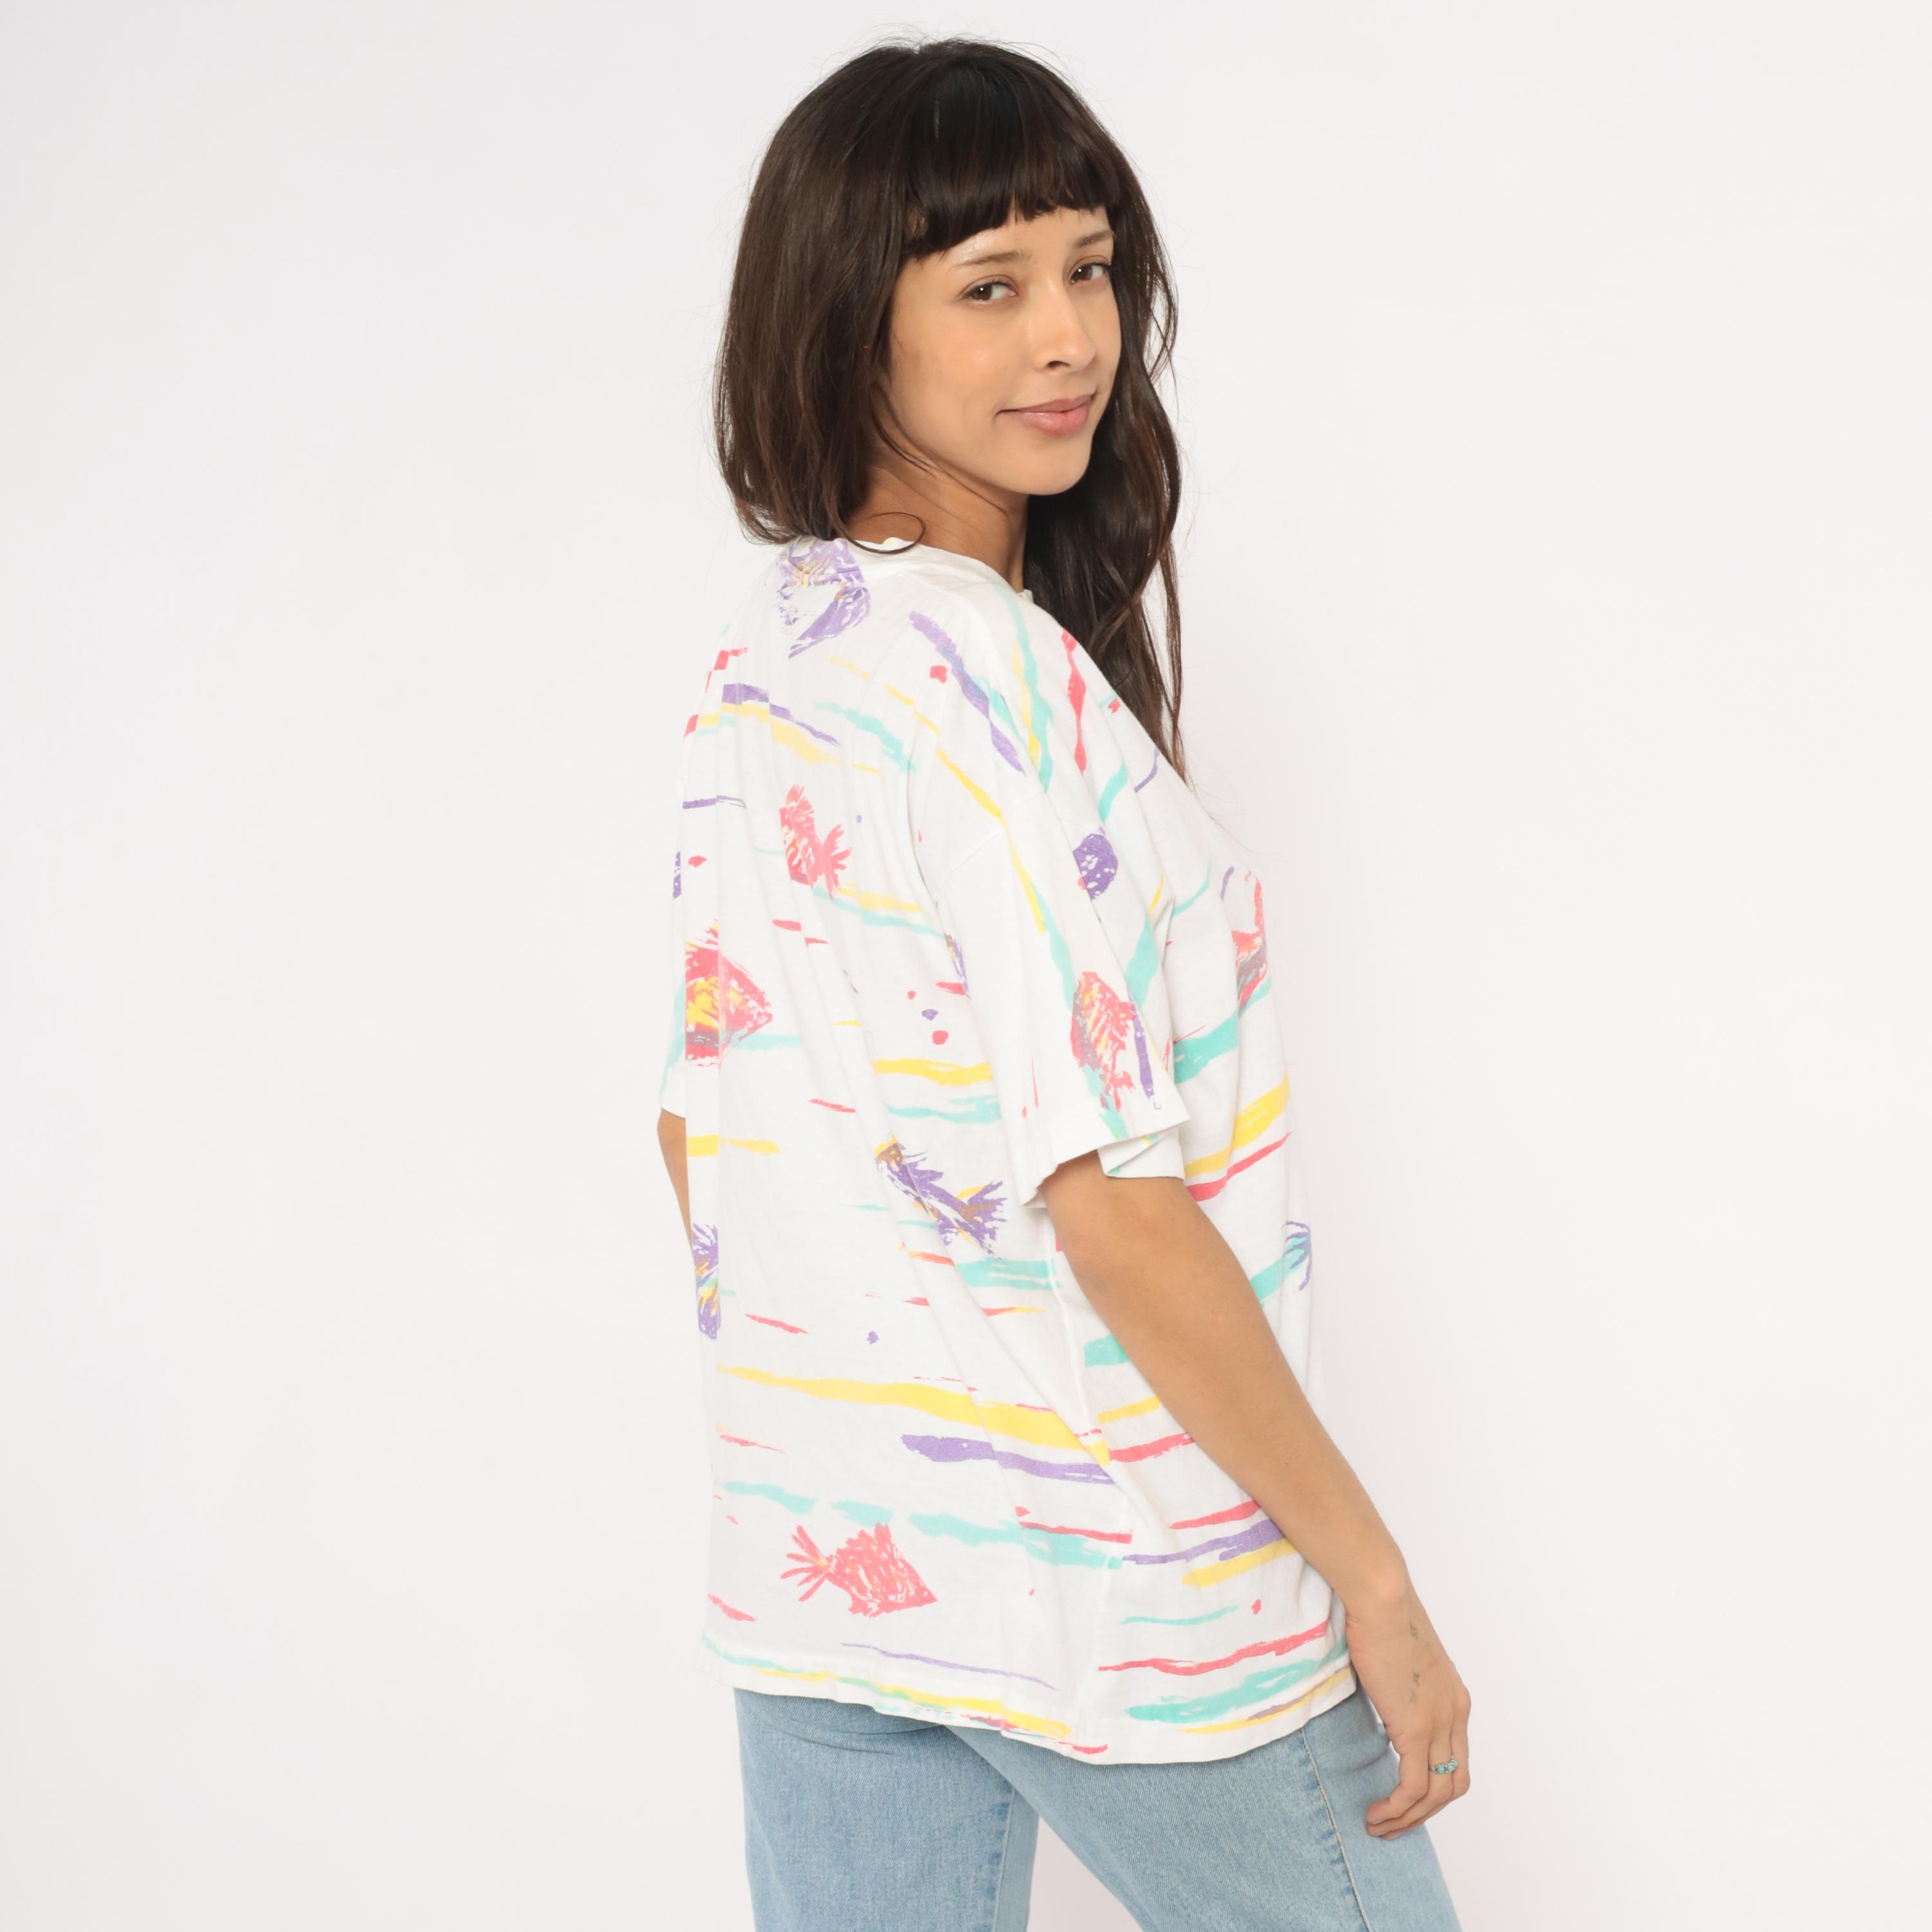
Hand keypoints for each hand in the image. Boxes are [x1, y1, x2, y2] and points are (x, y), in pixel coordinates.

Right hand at [1343, 1574, 1471, 1837]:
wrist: (1381, 1598)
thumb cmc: (1381, 1615)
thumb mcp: (1400, 1659)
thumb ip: (1401, 1685)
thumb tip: (1382, 1697)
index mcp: (1455, 1699)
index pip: (1457, 1760)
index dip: (1434, 1788)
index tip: (1405, 1798)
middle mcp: (1455, 1714)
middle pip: (1454, 1786)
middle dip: (1425, 1814)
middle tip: (1393, 1824)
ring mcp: (1439, 1723)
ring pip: (1436, 1795)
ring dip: (1408, 1819)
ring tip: (1379, 1826)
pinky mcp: (1416, 1727)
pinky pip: (1413, 1787)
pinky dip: (1397, 1808)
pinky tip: (1377, 1813)